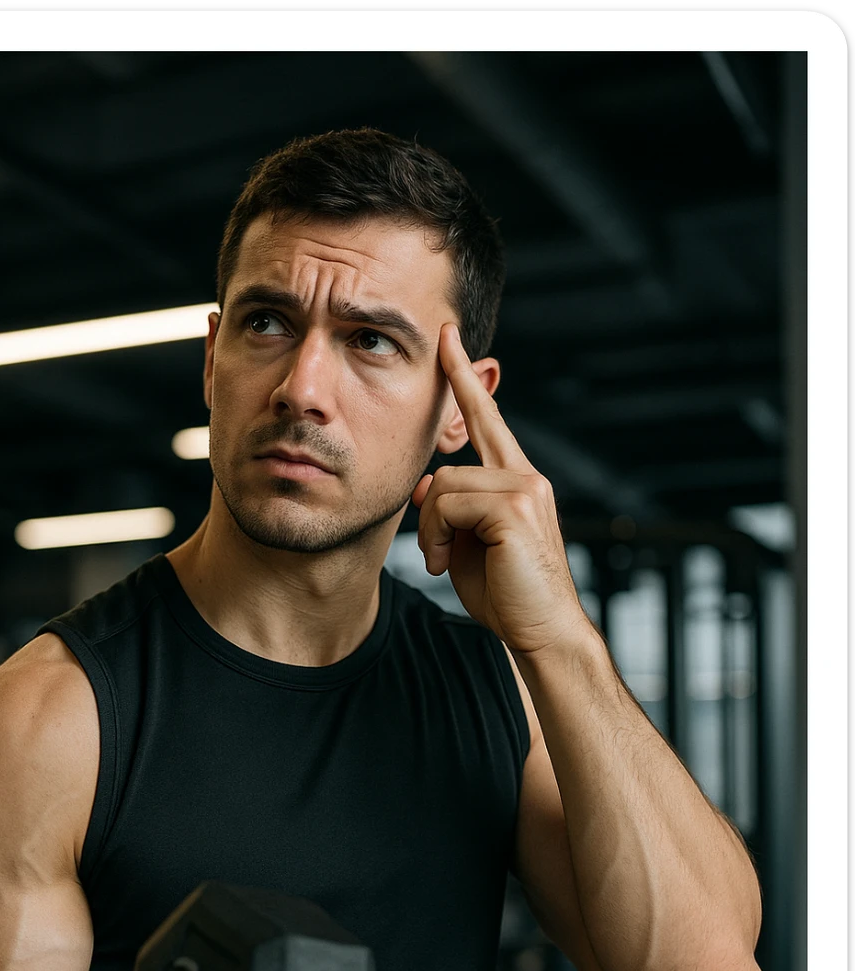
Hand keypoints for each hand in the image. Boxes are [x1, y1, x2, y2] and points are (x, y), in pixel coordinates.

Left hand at [412, 323, 590, 656]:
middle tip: (433, 554)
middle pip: (448, 467)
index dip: (465, 378)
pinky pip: (450, 502)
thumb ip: (451, 510)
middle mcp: (527, 476)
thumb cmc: (508, 597)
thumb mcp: (468, 546)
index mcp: (518, 482)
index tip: (448, 337)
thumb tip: (427, 484)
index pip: (487, 419)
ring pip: (443, 485)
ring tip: (442, 564)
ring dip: (430, 531)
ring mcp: (526, 487)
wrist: (542, 633)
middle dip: (428, 514)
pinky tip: (448, 564)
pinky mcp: (517, 505)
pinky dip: (438, 536)